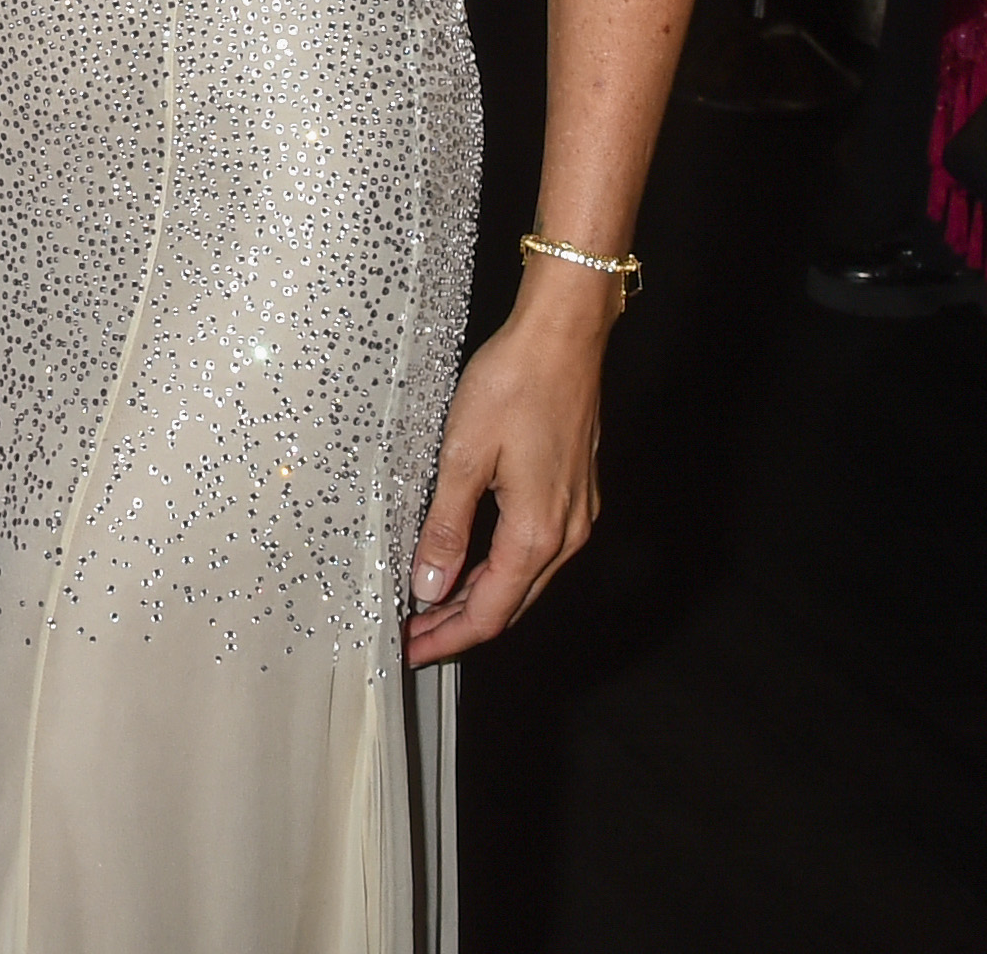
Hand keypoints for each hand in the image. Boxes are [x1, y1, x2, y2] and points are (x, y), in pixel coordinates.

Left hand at [405, 272, 609, 661]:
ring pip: (525, 579)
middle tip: (413, 635)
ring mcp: (575, 513)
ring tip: (432, 605)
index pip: (490, 612)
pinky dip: (500, 569)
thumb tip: (430, 585)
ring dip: (480, 599)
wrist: (563, 337)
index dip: (447, 638)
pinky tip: (472, 562)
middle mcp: (565, 533)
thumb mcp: (463, 455)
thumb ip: (446, 527)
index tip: (411, 650)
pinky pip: (536, 551)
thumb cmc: (514, 383)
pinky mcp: (575, 492)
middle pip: (510, 604)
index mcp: (536, 532)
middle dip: (460, 626)